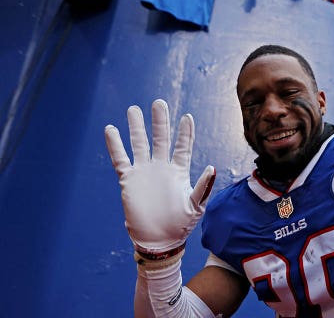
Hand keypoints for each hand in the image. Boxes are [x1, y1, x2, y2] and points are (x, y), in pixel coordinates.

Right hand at [105, 99, 215, 254]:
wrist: (159, 240)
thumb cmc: (181, 225)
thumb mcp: (196, 207)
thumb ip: (203, 187)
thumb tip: (212, 167)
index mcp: (179, 172)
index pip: (183, 146)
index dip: (185, 132)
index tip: (187, 117)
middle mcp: (162, 168)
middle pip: (160, 138)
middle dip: (160, 121)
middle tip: (159, 102)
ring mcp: (145, 172)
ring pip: (140, 144)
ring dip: (137, 127)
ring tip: (134, 110)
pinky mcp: (129, 180)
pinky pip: (120, 159)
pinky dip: (115, 145)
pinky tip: (111, 129)